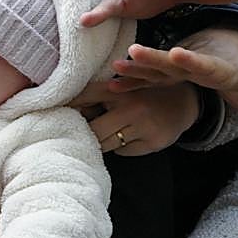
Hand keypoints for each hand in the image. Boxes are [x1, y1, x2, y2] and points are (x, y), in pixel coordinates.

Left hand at [72, 81, 199, 154]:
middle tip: (78, 133)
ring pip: (106, 144)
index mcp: (117, 87)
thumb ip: (95, 96)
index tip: (51, 115)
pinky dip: (119, 147)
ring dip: (100, 142)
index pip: (82, 98)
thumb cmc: (142, 92)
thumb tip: (62, 110)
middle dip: (83, 133)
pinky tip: (127, 137)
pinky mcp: (153, 142)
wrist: (185, 100)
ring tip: (104, 134)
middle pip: (92, 130)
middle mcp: (130, 106)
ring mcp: (143, 126)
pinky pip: (123, 152)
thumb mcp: (120, 85)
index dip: (65, 107)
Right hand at [108, 26, 237, 152]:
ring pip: (156, 65)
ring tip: (116, 66)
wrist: (236, 45)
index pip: (206, 64)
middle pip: (173, 62)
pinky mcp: (168, 67)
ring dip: (136, 66)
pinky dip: (131, 78)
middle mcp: (196, 62)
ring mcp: (179, 63)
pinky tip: (111, 83)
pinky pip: (148, 73)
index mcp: (221, 68)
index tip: (176, 54)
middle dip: (153, 58)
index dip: (192, 61)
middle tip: (134, 52)